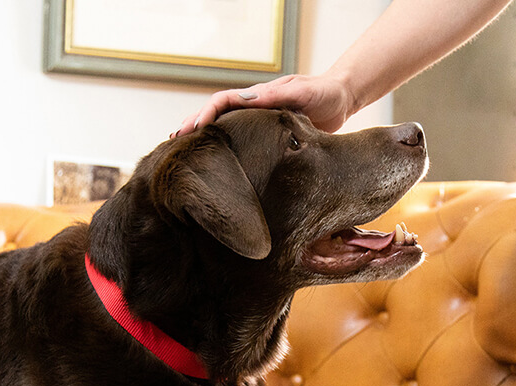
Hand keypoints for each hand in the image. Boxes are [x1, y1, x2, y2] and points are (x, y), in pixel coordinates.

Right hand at [172, 73, 355, 137]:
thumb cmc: (324, 93)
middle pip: (216, 114)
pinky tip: (214, 164)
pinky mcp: (266, 137)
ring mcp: (258, 122)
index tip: (195, 128)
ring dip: (203, 137)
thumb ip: (279, 95)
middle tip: (174, 141)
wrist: (342, 100)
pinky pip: (239, 141)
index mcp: (259, 95)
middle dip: (194, 125)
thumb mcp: (303, 91)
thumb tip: (250, 98)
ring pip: (224, 128)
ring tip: (183, 152)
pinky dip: (223, 149)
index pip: (224, 101)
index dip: (207, 113)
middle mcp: (254, 107)